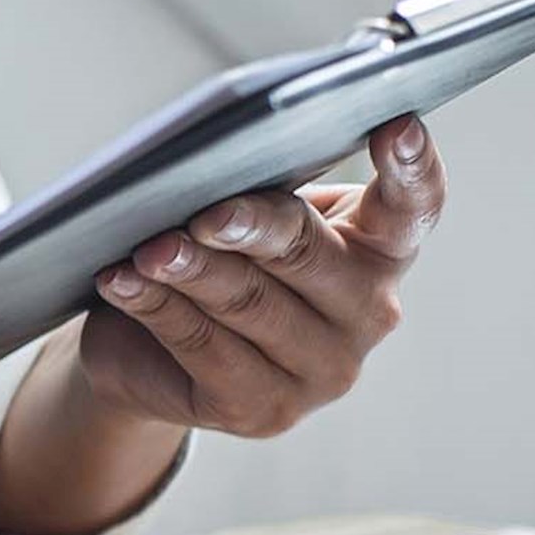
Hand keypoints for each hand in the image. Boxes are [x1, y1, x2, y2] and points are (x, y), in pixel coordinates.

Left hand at [80, 116, 443, 437]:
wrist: (152, 352)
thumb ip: (258, 190)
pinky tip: (122, 281)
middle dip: (256, 227)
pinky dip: (155, 306)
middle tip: (208, 213)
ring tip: (150, 247)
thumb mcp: (249, 217)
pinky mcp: (263, 410)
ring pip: (248, 303)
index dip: (412, 167)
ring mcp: (323, 371)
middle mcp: (368, 313)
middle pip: (310, 254)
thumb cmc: (216, 259)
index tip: (398, 125)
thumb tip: (213, 168)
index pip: (413, 208)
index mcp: (378, 251)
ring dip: (191, 269)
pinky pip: (202, 347)